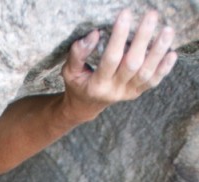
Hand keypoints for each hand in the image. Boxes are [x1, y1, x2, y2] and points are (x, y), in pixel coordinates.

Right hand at [62, 8, 176, 120]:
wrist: (86, 106)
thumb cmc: (78, 84)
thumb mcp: (70, 71)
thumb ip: (77, 54)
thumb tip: (95, 34)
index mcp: (97, 84)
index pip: (110, 59)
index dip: (118, 37)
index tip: (125, 14)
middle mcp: (114, 90)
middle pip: (132, 64)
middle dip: (143, 39)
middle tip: (151, 16)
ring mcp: (127, 93)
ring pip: (146, 73)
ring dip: (158, 52)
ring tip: (167, 31)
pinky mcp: (136, 92)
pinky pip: (153, 82)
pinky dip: (164, 68)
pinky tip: (172, 53)